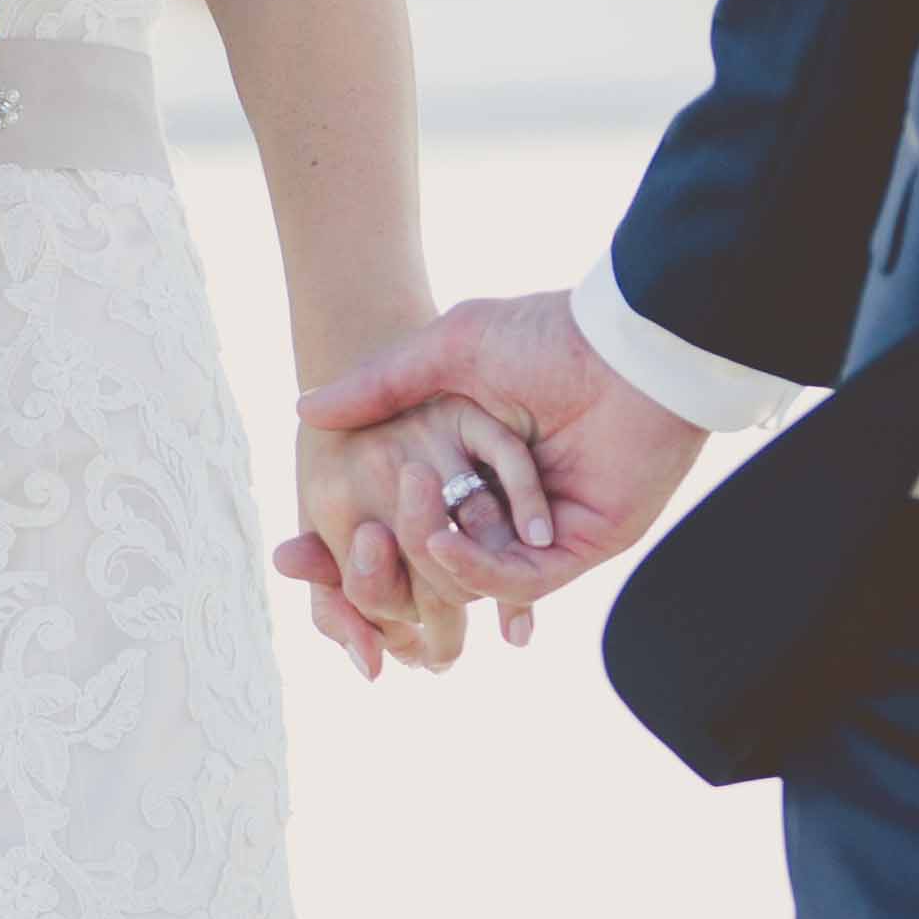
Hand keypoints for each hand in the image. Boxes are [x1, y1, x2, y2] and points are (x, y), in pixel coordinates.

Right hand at [281, 291, 705, 633]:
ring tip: (403, 527)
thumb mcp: (451, 349)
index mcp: (468, 463)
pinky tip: (445, 542)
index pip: (397, 518)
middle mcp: (499, 504)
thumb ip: (381, 384)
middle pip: (424, 564)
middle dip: (372, 576)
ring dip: (430, 560)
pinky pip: (519, 581)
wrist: (630, 348)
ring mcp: (538, 532)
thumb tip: (304, 409)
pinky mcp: (578, 548)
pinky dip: (479, 572)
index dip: (345, 539)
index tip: (288, 551)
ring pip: (468, 579)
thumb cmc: (549, 337)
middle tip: (322, 569)